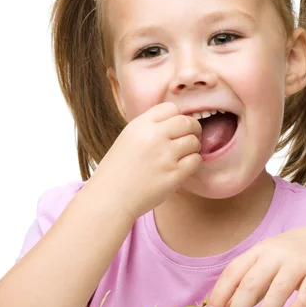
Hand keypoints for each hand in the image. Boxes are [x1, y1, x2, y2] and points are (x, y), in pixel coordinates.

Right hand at [89, 102, 201, 219]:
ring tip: (183, 156)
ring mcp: (165, 156)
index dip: (177, 117)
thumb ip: (149, 129)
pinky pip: (195, 160)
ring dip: (193, 148)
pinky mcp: (174, 175)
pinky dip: (193, 163)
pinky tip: (183, 168)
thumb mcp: (127, 139)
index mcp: (140, 125)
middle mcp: (154, 137)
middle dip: (193, 130)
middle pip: (187, 122)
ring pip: (194, 141)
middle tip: (190, 139)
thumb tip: (174, 123)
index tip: (176, 129)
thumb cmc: (117, 171)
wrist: (109, 198)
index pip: (171, 108)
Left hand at [205, 226, 305, 306]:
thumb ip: (246, 286)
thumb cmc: (291, 258)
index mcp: (258, 252)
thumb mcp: (266, 266)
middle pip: (252, 282)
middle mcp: (276, 254)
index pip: (233, 272)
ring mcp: (299, 261)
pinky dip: (299, 305)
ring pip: (279, 287)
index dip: (220, 294)